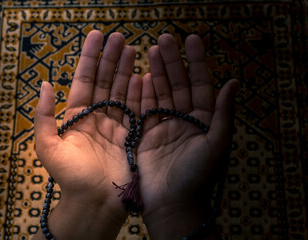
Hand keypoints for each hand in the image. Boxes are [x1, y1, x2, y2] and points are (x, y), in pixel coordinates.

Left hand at [34, 30, 140, 238]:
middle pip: (105, 81)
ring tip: (133, 49)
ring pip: (122, 91)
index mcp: (77, 117)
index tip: (97, 36)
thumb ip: (43, 116)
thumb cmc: (70, 177)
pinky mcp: (131, 134)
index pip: (84, 80)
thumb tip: (45, 84)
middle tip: (119, 37)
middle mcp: (97, 117)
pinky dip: (140, 92)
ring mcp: (116, 125)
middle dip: (111, 58)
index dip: (90, 58)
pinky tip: (143, 76)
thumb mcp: (48, 146)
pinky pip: (136, 108)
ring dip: (127, 70)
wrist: (95, 203)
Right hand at [137, 34, 238, 238]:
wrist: (171, 204)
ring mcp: (164, 125)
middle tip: (164, 39)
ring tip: (151, 50)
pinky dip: (143, 92)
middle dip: (172, 61)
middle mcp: (184, 120)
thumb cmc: (197, 177)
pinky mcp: (146, 133)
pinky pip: (145, 108)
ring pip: (160, 93)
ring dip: (157, 72)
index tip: (191, 40)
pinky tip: (142, 76)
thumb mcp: (216, 145)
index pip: (200, 85)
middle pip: (178, 84)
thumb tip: (234, 82)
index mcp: (204, 121)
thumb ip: (224, 113)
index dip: (197, 62)